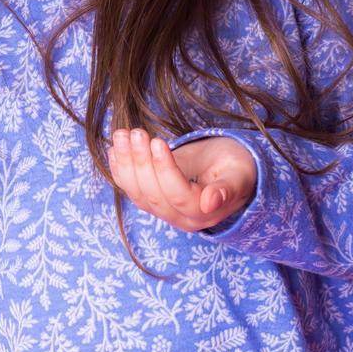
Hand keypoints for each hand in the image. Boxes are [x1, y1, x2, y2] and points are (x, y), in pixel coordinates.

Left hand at [107, 128, 256, 232]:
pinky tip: (113, 148)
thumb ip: (227, 188)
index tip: (158, 142)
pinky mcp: (152, 200)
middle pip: (154, 196)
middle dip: (141, 163)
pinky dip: (119, 169)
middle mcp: (181, 218)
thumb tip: (211, 202)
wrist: (229, 171)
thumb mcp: (239, 174)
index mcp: (204, 214)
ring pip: (137, 193)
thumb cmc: (236, 168)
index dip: (165, 170)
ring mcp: (163, 212)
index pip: (178, 196)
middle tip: (136, 133)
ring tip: (122, 134)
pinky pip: (130, 188)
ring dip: (126, 164)